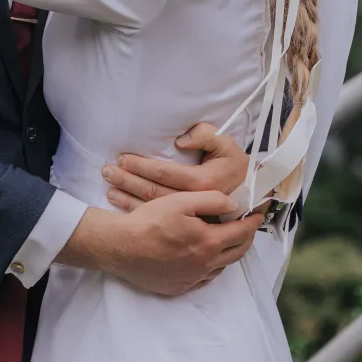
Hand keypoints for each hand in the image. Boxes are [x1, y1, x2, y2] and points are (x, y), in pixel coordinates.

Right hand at [58, 192, 262, 296]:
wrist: (121, 247)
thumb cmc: (149, 221)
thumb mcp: (180, 201)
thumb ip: (211, 201)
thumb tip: (232, 204)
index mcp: (209, 242)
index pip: (241, 232)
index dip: (252, 222)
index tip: (258, 214)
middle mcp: (205, 264)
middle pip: (236, 253)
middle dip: (246, 239)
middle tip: (248, 228)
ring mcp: (192, 278)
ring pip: (221, 267)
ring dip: (229, 253)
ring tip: (228, 242)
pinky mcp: (179, 286)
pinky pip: (203, 279)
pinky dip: (211, 268)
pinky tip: (205, 259)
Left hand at [101, 123, 248, 210]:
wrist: (254, 195)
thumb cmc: (237, 167)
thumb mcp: (228, 145)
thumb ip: (207, 136)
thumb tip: (181, 141)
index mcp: (204, 183)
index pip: (165, 173)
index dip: (142, 166)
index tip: (123, 158)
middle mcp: (195, 203)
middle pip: (154, 192)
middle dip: (127, 181)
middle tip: (107, 172)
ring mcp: (191, 218)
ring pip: (153, 208)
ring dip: (127, 197)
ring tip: (109, 188)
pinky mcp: (188, 226)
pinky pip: (158, 220)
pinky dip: (137, 212)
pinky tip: (122, 205)